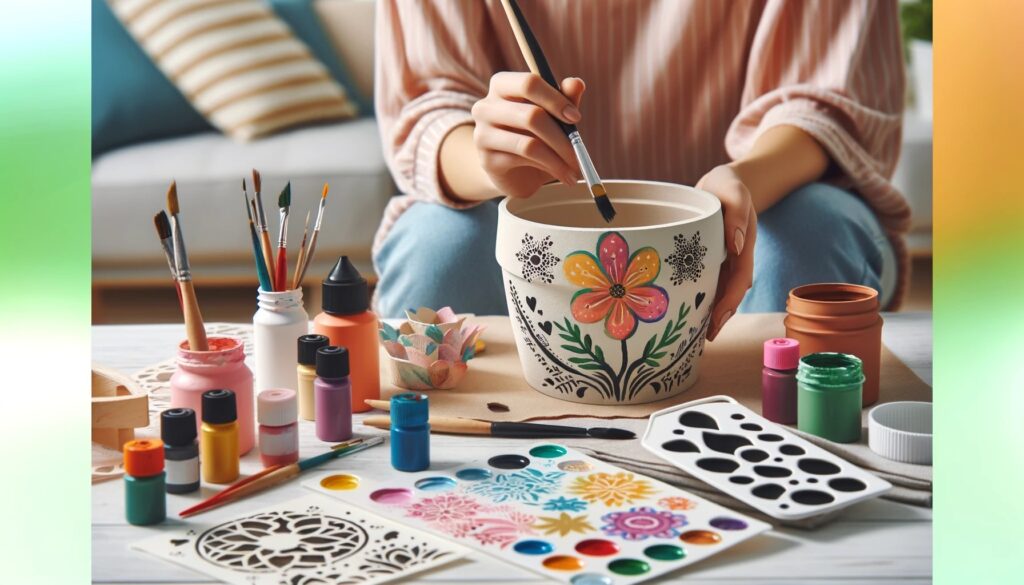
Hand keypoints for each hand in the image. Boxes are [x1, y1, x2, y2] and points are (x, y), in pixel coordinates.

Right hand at [471, 72, 585, 198]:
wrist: (515, 172)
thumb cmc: (535, 135)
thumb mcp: (553, 115)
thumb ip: (564, 98)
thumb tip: (576, 83)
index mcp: (502, 86)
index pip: (529, 83)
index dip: (556, 99)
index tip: (576, 117)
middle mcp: (486, 107)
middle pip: (531, 116)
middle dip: (562, 136)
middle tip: (580, 149)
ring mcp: (483, 134)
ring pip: (529, 143)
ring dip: (559, 158)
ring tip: (575, 168)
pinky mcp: (487, 160)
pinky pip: (524, 161)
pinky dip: (551, 168)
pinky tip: (563, 175)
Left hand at [697, 164, 756, 340]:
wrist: (723, 183)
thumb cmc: (729, 185)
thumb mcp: (734, 190)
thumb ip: (737, 212)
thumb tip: (735, 245)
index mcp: (743, 248)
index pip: (739, 280)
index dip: (729, 302)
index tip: (717, 319)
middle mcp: (734, 259)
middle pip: (729, 293)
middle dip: (718, 316)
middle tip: (703, 337)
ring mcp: (722, 261)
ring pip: (717, 292)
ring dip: (707, 312)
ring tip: (691, 333)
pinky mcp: (708, 260)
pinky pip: (704, 282)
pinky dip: (697, 296)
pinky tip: (683, 310)